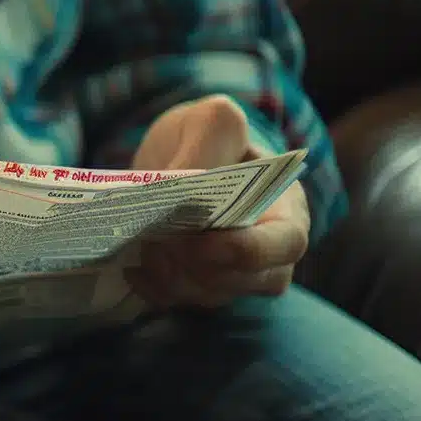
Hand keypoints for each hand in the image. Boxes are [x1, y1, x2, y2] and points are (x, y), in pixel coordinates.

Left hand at [128, 95, 308, 307]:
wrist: (173, 155)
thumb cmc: (204, 138)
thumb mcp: (213, 119)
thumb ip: (210, 140)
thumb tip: (183, 183)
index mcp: (285, 209)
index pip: (286, 245)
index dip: (246, 250)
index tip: (200, 240)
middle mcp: (266, 252)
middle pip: (241, 279)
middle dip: (195, 263)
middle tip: (160, 237)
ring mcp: (230, 275)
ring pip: (206, 295)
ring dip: (170, 274)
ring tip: (145, 243)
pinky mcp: (193, 287)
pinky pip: (175, 301)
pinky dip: (151, 286)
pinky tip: (133, 263)